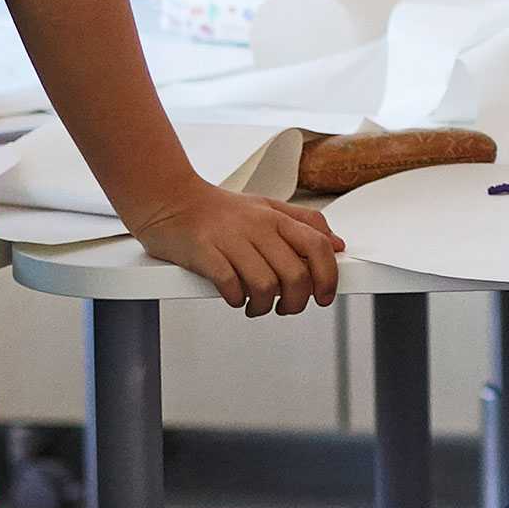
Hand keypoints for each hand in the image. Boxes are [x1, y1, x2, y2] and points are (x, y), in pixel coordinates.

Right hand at [123, 183, 343, 316]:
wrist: (170, 200)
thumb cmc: (219, 210)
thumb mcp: (268, 208)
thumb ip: (304, 224)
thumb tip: (338, 244)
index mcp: (276, 217)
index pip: (318, 245)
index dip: (328, 276)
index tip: (324, 296)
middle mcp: (258, 226)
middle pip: (296, 274)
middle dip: (297, 302)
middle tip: (286, 307)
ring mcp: (231, 239)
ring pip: (266, 285)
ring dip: (264, 306)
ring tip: (255, 305)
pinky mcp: (205, 252)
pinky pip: (231, 285)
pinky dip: (236, 299)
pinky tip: (234, 297)